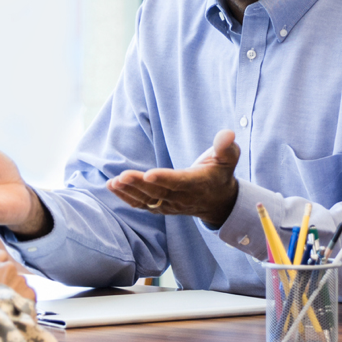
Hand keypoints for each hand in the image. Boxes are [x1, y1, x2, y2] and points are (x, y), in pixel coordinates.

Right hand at [0, 250, 34, 301]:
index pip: (0, 255)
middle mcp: (8, 268)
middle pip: (11, 270)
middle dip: (8, 279)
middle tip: (2, 294)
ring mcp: (20, 280)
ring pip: (20, 283)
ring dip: (17, 290)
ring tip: (8, 305)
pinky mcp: (30, 292)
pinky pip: (29, 294)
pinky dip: (25, 301)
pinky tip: (16, 310)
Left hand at [107, 129, 239, 227]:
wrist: (218, 201)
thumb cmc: (220, 173)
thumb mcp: (229, 159)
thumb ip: (226, 147)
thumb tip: (227, 134)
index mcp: (197, 184)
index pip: (179, 182)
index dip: (164, 179)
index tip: (149, 174)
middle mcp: (182, 197)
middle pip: (159, 193)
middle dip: (139, 185)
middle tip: (122, 176)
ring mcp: (171, 205)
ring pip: (148, 200)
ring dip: (129, 191)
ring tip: (113, 182)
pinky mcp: (162, 207)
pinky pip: (142, 205)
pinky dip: (127, 197)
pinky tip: (112, 186)